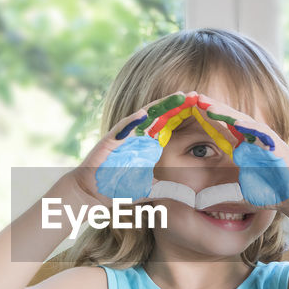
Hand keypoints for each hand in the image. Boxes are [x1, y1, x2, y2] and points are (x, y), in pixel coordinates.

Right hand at [66, 92, 184, 206]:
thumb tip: (182, 194)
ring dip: (160, 106)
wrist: (91, 192)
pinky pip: (122, 127)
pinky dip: (132, 120)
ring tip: (177, 97)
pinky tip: (144, 114)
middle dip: (175, 105)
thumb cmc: (115, 188)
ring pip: (144, 116)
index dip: (180, 116)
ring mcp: (124, 136)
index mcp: (146, 145)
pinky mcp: (110, 140)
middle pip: (159, 116)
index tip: (198, 108)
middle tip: (192, 94)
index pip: (167, 126)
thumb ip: (161, 188)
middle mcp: (137, 137)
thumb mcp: (145, 188)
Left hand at [189, 92, 288, 219]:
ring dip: (226, 113)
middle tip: (194, 96)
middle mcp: (255, 137)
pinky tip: (236, 122)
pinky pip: (262, 134)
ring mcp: (266, 139)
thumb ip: (221, 193)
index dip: (208, 116)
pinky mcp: (277, 145)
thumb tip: (199, 203)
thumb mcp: (240, 190)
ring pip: (243, 121)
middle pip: (231, 118)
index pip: (224, 126)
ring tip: (208, 105)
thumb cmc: (271, 192)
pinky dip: (249, 127)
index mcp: (245, 144)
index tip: (189, 107)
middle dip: (213, 106)